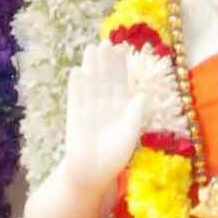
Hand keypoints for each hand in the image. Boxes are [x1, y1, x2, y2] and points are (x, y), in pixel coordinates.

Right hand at [61, 38, 152, 191]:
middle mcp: (105, 106)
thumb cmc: (114, 157)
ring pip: (91, 84)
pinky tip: (78, 72)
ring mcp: (89, 110)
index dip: (121, 66)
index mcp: (121, 108)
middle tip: (105, 42)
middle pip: (105, 79)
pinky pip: (76, 99)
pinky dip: (77, 86)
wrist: (93, 175)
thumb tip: (142, 94)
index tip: (121, 48)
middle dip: (105, 62)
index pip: (120, 82)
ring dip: (91, 68)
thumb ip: (136, 114)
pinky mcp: (74, 118)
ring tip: (91, 49)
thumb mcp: (130, 134)